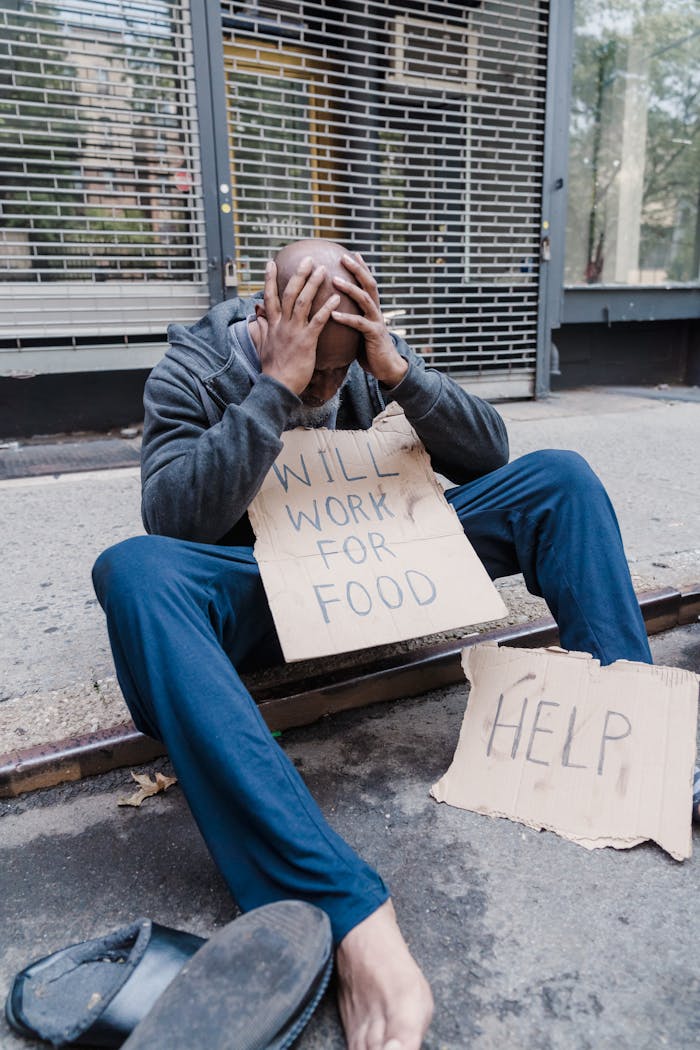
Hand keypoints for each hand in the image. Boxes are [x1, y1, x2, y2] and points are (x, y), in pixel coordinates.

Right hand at [256, 257, 339, 395]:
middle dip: (298, 274)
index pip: (269, 296)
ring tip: (323, 270)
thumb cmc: (273, 369)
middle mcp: (282, 324)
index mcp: (272, 324)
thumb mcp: (262, 346)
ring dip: (313, 284)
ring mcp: (294, 331)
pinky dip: (327, 308)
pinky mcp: (306, 341)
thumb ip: (261, 330)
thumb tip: (256, 319)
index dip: (269, 278)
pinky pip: (318, 321)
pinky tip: (336, 299)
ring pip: (303, 301)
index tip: (271, 262)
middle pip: (289, 293)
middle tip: (308, 259)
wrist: (277, 386)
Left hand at [331, 253, 407, 386]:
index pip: (367, 283)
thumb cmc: (370, 349)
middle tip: (343, 257)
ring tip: (335, 279)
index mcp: (372, 308)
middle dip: (358, 269)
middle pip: (369, 284)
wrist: (387, 368)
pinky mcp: (374, 335)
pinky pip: (359, 324)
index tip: (350, 253)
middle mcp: (376, 311)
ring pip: (365, 299)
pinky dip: (346, 318)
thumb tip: (334, 312)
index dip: (361, 268)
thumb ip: (352, 318)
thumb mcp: (360, 330)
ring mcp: (376, 322)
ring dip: (350, 288)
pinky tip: (333, 314)